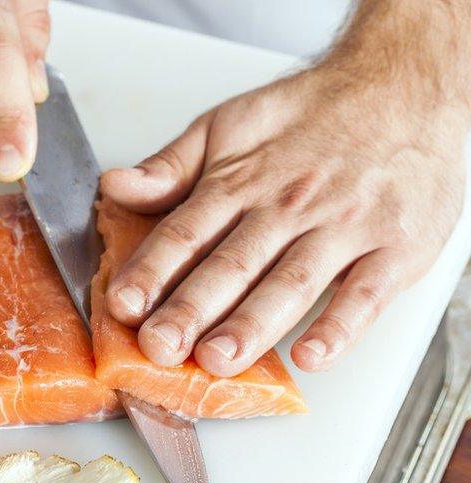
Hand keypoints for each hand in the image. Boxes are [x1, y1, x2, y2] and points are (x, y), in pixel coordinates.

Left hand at [101, 64, 468, 376]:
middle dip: (191, 309)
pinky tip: (312, 355)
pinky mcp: (395, 247)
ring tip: (217, 358)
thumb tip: (115, 186)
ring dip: (252, 324)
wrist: (403, 86)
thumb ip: (170, 166)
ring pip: (290, 282)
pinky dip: (340, 326)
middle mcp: (287, 206)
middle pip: (231, 264)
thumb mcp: (228, 125)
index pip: (186, 231)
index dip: (152, 269)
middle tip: (160, 346)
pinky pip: (365, 292)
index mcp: (241, 182)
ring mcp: (343, 227)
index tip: (123, 303)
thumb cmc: (311, 115)